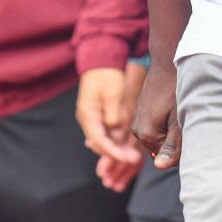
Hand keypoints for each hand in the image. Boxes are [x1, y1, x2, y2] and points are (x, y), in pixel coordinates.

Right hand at [77, 67, 142, 190]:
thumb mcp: (113, 95)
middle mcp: (87, 120)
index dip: (113, 153)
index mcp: (88, 115)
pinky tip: (126, 147)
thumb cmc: (108, 75)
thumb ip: (113, 117)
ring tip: (133, 157)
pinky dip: (115, 141)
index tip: (128, 159)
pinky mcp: (98, 116)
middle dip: (116, 154)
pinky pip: (105, 133)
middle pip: (100, 144)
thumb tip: (115, 136)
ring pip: (103, 140)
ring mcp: (91, 118)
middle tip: (133, 160)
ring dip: (116, 149)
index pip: (99, 141)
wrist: (101, 60)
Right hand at [132, 63, 181, 168]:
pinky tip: (174, 108)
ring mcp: (138, 120)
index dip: (183, 150)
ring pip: (159, 137)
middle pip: (162, 149)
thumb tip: (161, 167)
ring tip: (182, 114)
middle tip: (189, 123)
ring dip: (172, 131)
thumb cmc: (176, 89)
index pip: (167, 159)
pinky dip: (166, 122)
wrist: (167, 61)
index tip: (192, 134)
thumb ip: (172, 145)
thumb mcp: (179, 119)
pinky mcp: (142, 112)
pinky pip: (156, 126)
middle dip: (176, 142)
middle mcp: (137, 130)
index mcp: (146, 135)